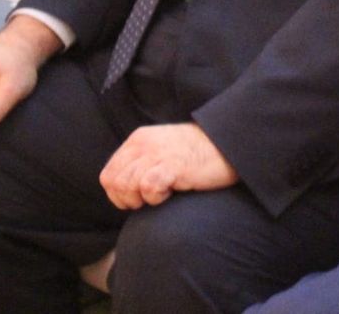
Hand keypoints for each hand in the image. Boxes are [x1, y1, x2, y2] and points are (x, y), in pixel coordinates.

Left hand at [99, 123, 237, 209]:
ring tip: (165, 191)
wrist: (230, 143)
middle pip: (114, 183)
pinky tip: (173, 191)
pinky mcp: (173, 165)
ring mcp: (158, 153)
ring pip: (127, 186)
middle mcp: (144, 144)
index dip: (118, 194)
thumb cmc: (199, 154)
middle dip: (128, 199)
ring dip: (144, 198)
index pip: (108, 175)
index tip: (138, 199)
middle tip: (152, 198)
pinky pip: (148, 187)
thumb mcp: (162, 150)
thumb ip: (141, 163)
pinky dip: (157, 197)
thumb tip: (122, 189)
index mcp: (139, 139)